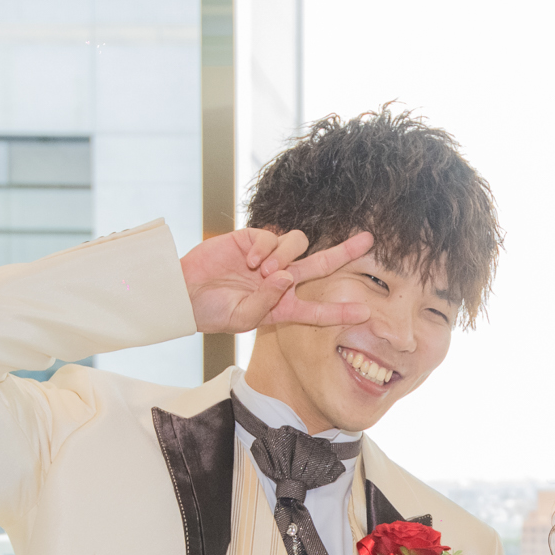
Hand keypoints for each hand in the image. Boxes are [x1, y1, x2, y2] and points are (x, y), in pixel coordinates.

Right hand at [180, 227, 374, 335]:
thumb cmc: (212, 312)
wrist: (185, 292)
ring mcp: (270, 258)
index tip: (366, 313)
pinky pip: (273, 237)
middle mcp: (282, 281)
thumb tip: (287, 276)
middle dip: (345, 252)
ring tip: (262, 270)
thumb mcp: (242, 318)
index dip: (341, 312)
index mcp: (284, 306)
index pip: (319, 309)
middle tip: (369, 240)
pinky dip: (264, 248)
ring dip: (285, 256)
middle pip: (321, 265)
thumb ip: (267, 301)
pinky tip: (249, 259)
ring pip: (298, 245)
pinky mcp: (254, 239)